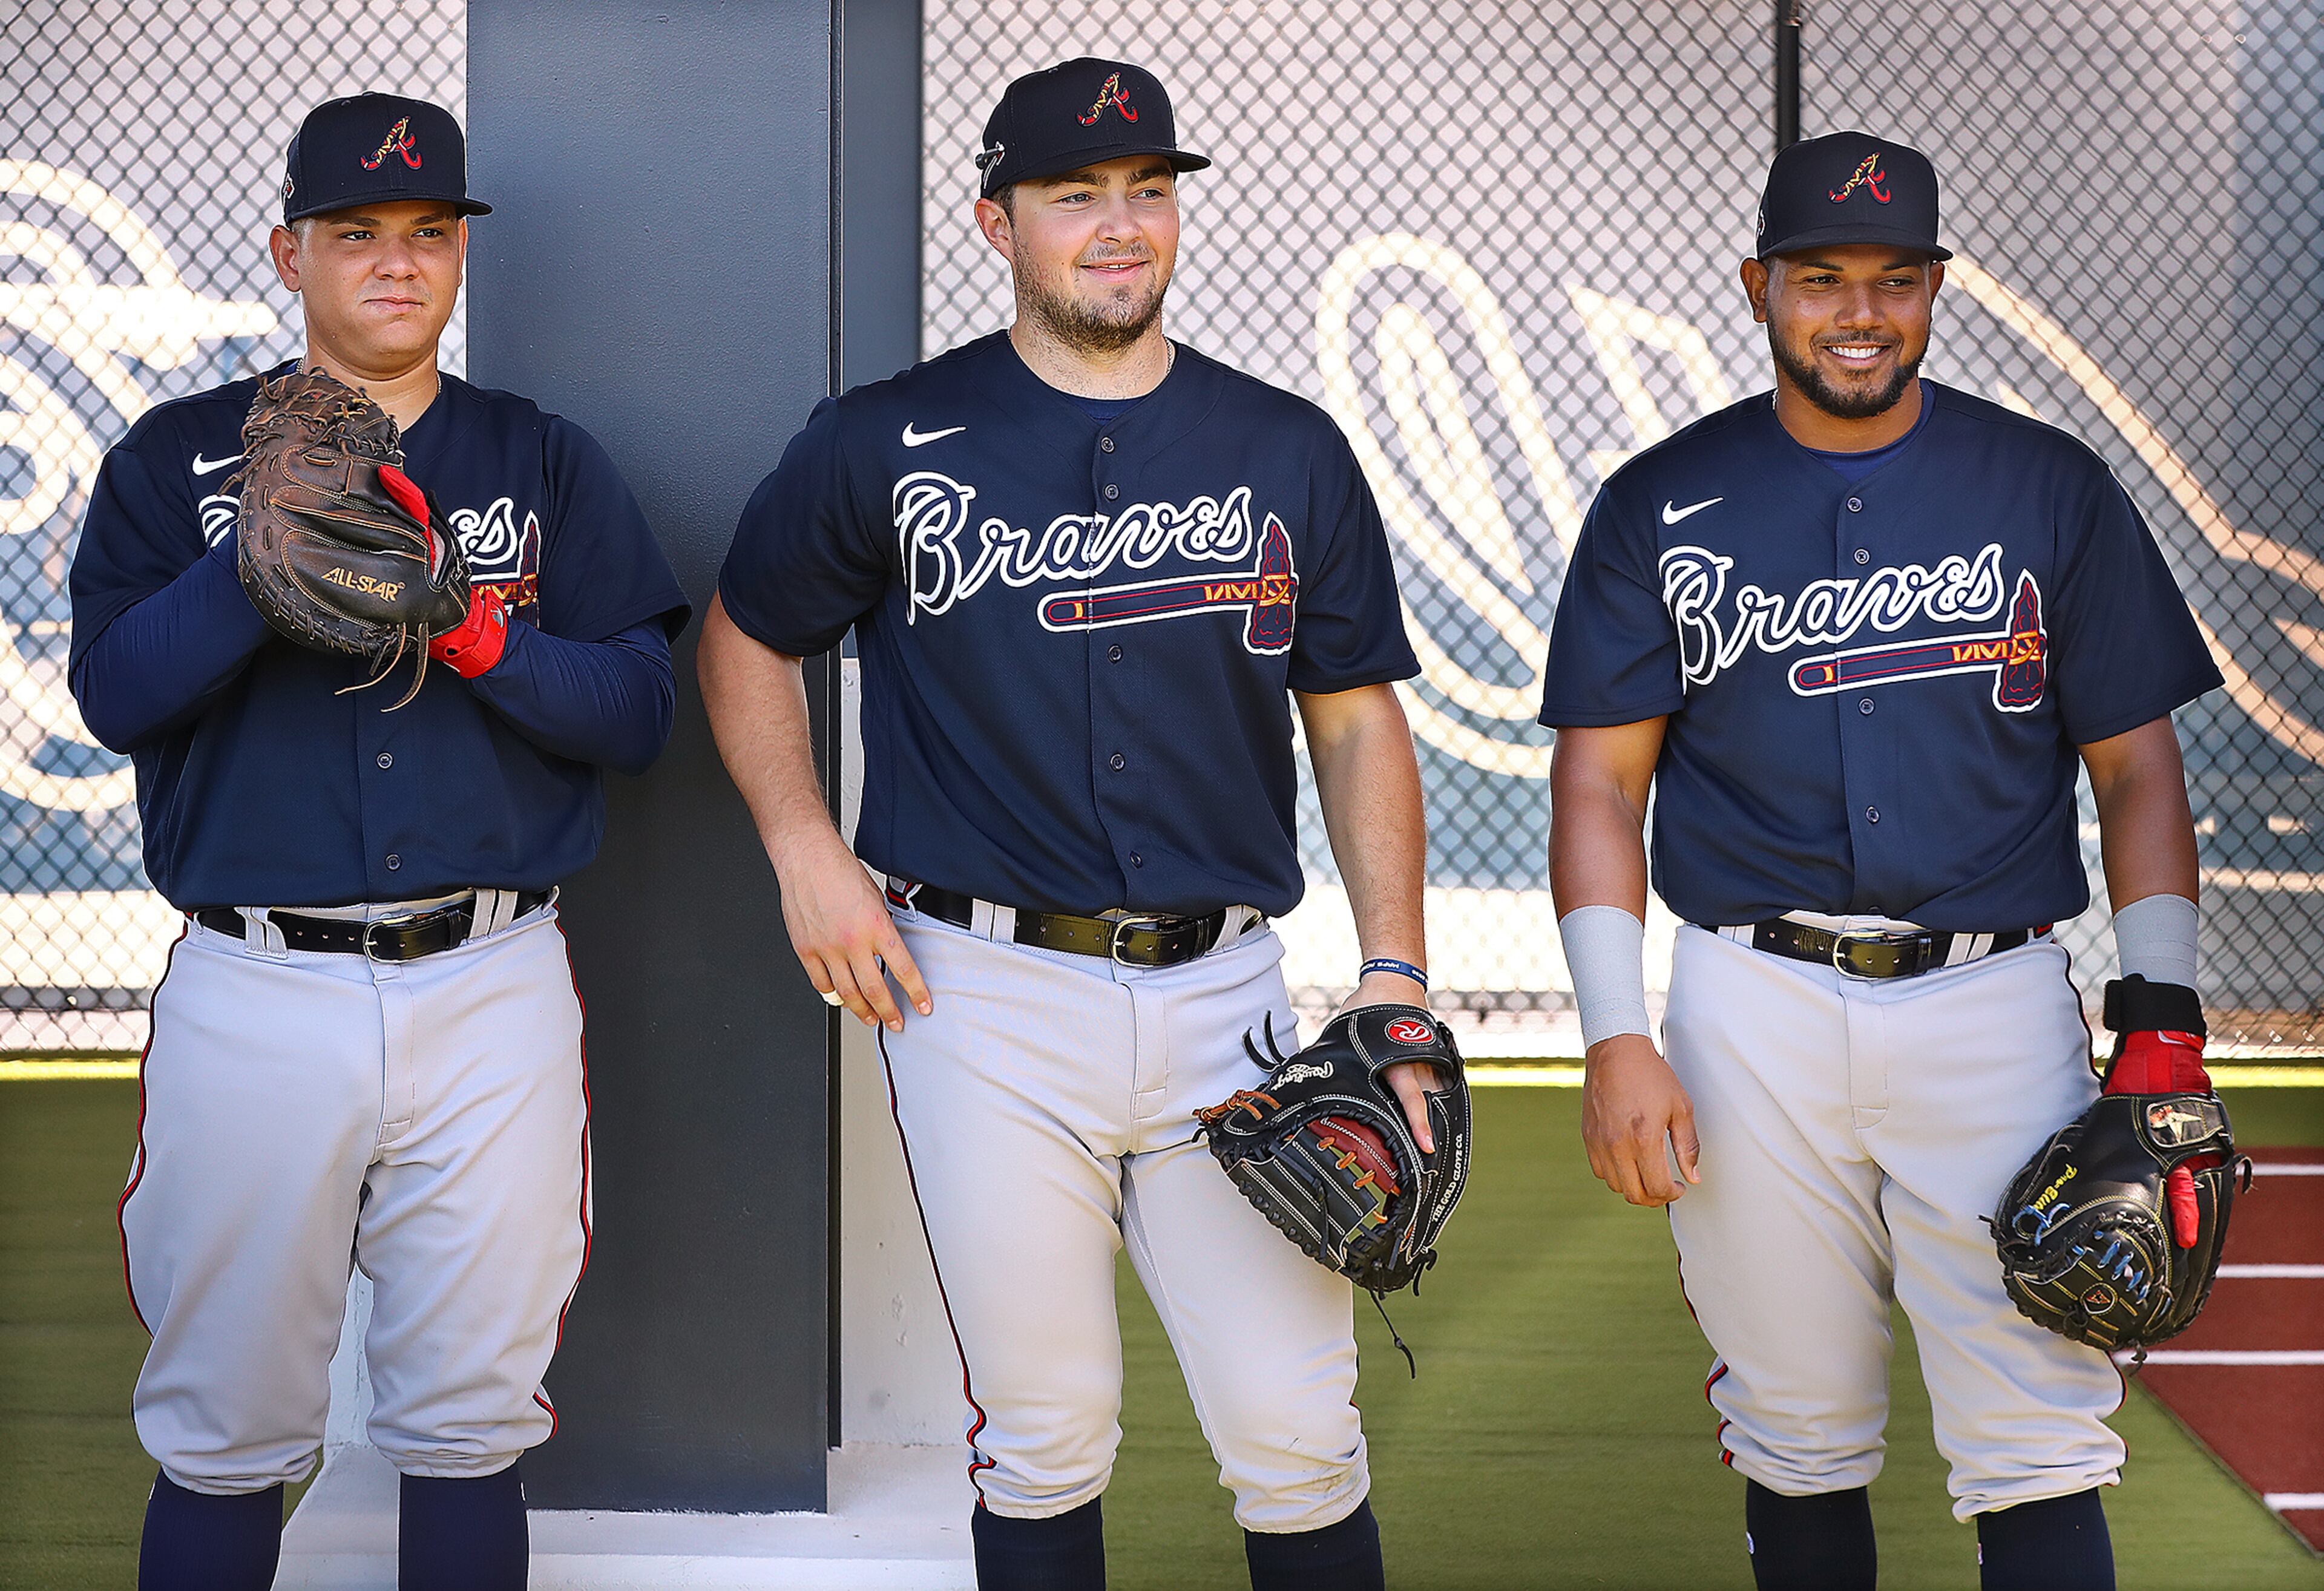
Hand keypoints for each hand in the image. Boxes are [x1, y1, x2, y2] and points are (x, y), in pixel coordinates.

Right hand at [772, 831, 931, 1032]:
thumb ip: (882, 928)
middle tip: (897, 1022)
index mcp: (876, 927)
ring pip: (848, 993)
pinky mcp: (806, 950)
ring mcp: (827, 949)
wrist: (807, 859)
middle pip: (875, 990)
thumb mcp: (876, 898)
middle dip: (890, 1012)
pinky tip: (841, 999)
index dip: (916, 992)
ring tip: (871, 1019)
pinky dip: (833, 995)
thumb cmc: (841, 872)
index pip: (903, 969)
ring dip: (862, 1011)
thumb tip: (889, 950)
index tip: (923, 1006)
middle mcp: (852, 942)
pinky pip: (821, 983)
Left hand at [1338, 969, 1440, 1151]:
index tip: (1427, 1146)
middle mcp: (1418, 1064)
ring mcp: (1431, 1062)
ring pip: (1433, 1098)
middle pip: (1426, 1105)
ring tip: (1423, 1149)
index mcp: (1396, 1060)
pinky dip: (1429, 1104)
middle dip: (1423, 1132)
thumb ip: (1337, 1062)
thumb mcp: (1344, 1036)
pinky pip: (1434, 1087)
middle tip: (1420, 1163)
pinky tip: (1425, 1123)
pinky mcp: (1436, 1061)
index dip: (1418, 1123)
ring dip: (1426, 1120)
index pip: (1410, 1097)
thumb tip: (1304, 1082)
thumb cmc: (1367, 1009)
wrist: (1395, 983)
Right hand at [1580, 1032, 1699, 1205]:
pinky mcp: (1588, 1136)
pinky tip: (1629, 1161)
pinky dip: (1616, 1174)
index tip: (1680, 1187)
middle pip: (1635, 1194)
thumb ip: (1687, 1146)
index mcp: (1644, 1138)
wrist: (1616, 1051)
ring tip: (1648, 1175)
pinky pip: (1600, 1170)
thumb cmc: (1651, 1076)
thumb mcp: (1681, 1107)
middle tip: (1666, 1188)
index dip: (1673, 1194)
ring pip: (1616, 1185)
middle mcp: (1618, 1144)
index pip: (1657, 1187)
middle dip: (1655, 1198)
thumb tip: (1693, 1177)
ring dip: (1635, 1186)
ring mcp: (1599, 1141)